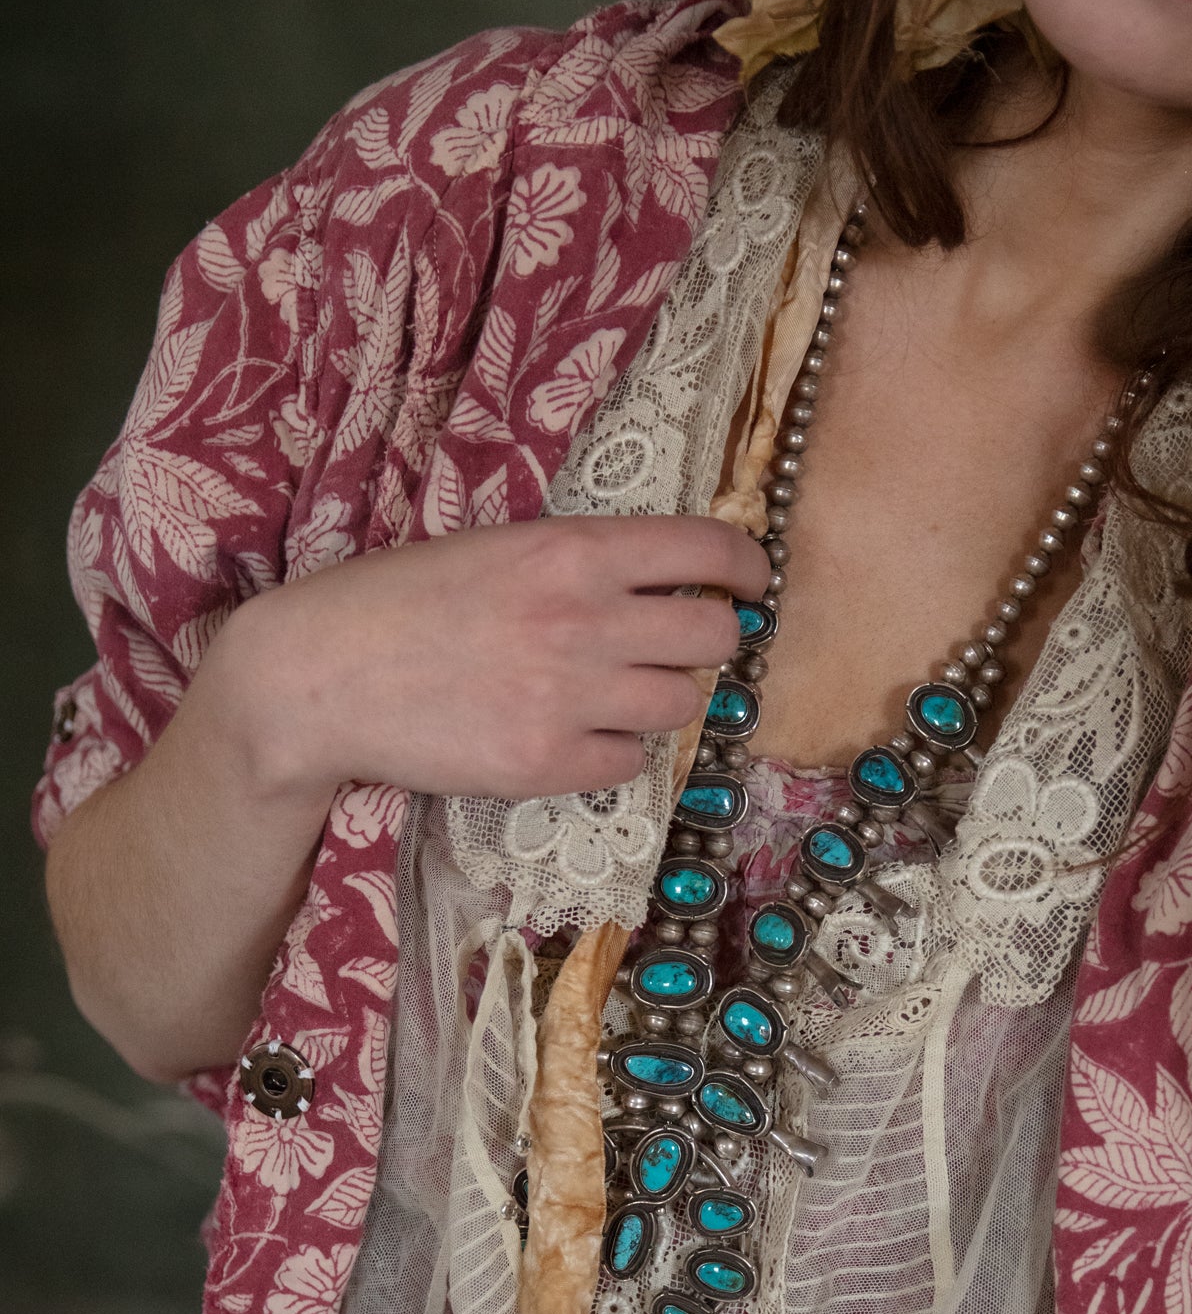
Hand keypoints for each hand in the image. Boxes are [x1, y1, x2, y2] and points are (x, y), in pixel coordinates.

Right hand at [211, 513, 770, 807]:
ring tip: (615, 694)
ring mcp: (568, 699)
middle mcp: (584, 621)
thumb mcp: (492, 547)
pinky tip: (574, 736)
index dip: (748, 567)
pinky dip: (615, 754)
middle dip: (711, 640)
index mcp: (571, 550)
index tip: (753, 582)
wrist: (317, 677)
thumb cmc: (394, 602)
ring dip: (661, 700)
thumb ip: (574, 559)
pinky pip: (630, 765)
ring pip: (682, 706)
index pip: (707, 550)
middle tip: (684, 646)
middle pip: (715, 637)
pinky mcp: (545, 766)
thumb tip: (657, 577)